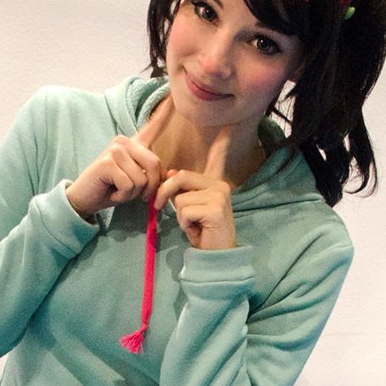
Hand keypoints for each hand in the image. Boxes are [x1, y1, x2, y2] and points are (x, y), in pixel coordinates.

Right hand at [66, 96, 172, 217]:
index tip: (174, 92)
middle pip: (155, 165)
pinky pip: (129, 185)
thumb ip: (153, 176)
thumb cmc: (113, 189)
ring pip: (142, 179)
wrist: (85, 198)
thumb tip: (171, 174)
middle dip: (149, 188)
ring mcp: (115, 149)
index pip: (154, 125)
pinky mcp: (108, 161)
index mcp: (135, 144)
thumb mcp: (137, 182)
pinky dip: (122, 196)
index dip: (166, 110)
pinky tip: (111, 191)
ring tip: (118, 189)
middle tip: (133, 194)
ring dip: (132, 194)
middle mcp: (125, 141)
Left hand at [154, 125, 236, 249]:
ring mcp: (220, 197)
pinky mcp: (216, 209)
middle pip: (181, 177)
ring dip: (179, 215)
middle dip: (165, 192)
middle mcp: (220, 186)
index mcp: (215, 183)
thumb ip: (182, 190)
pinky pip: (185, 211)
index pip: (216, 158)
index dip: (221, 144)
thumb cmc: (202, 232)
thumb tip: (170, 174)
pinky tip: (197, 230)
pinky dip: (184, 223)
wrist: (216, 257)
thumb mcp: (189, 208)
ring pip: (181, 198)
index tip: (227, 128)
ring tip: (191, 224)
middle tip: (157, 206)